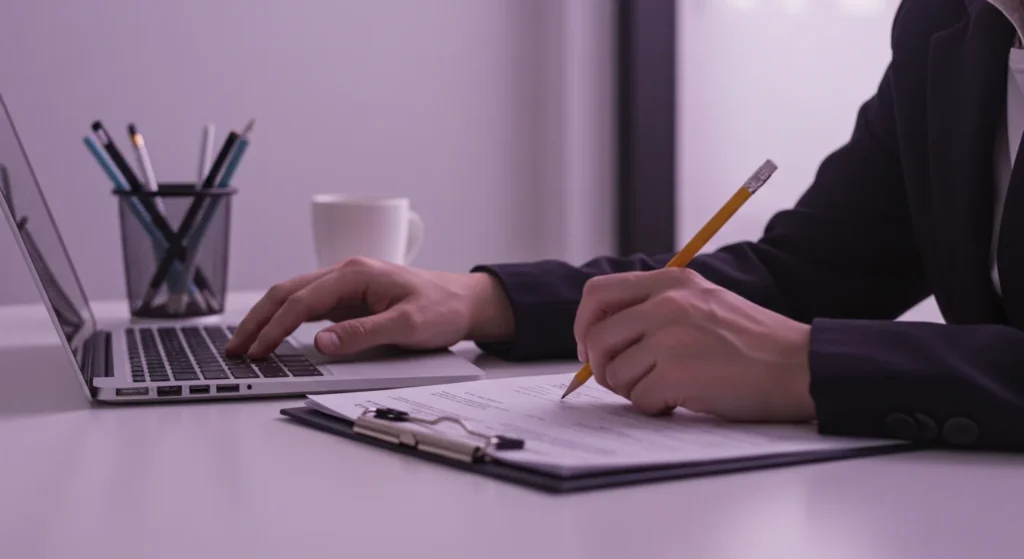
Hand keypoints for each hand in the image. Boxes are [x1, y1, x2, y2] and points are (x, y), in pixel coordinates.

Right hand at [224, 257, 514, 358]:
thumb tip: (321, 342)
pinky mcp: (349, 300)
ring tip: (245, 346)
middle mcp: (346, 275)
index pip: (302, 299)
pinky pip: (308, 307)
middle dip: (258, 320)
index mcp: (356, 274)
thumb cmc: (442, 309)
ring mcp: (346, 287)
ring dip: (267, 320)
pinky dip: (285, 321)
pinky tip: (273, 337)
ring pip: (294, 298)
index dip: (275, 326)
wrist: (466, 302)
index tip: (258, 350)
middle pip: (287, 292)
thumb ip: (364, 334)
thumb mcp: (408, 325)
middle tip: (235, 349)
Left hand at [574, 268, 815, 422]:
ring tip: (668, 389)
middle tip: (623, 381)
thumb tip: (602, 337)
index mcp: (672, 281)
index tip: (591, 348)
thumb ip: (657, 308)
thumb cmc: (756, 343)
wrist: (801, 366)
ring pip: (615, 373)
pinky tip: (681, 401)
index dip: (585, 325)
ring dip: (634, 390)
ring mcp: (671, 338)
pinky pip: (639, 400)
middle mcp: (667, 304)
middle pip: (597, 338)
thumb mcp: (705, 301)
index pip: (598, 293)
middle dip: (602, 367)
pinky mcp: (678, 374)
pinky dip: (655, 408)